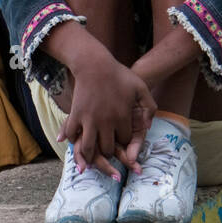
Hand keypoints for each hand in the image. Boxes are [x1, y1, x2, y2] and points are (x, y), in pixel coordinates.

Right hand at [59, 50, 156, 174]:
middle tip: (108, 150)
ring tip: (91, 158)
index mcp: (123, 116)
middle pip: (107, 148)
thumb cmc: (119, 75)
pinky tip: (75, 141)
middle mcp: (106, 121)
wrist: (95, 64)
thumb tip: (147, 127)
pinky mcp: (75, 114)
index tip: (122, 140)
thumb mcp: (141, 87)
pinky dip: (72, 141)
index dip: (125, 142)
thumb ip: (150, 107)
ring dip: (90, 156)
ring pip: (88, 148)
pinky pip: (72, 135)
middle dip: (109, 152)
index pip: (125, 140)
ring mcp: (89, 119)